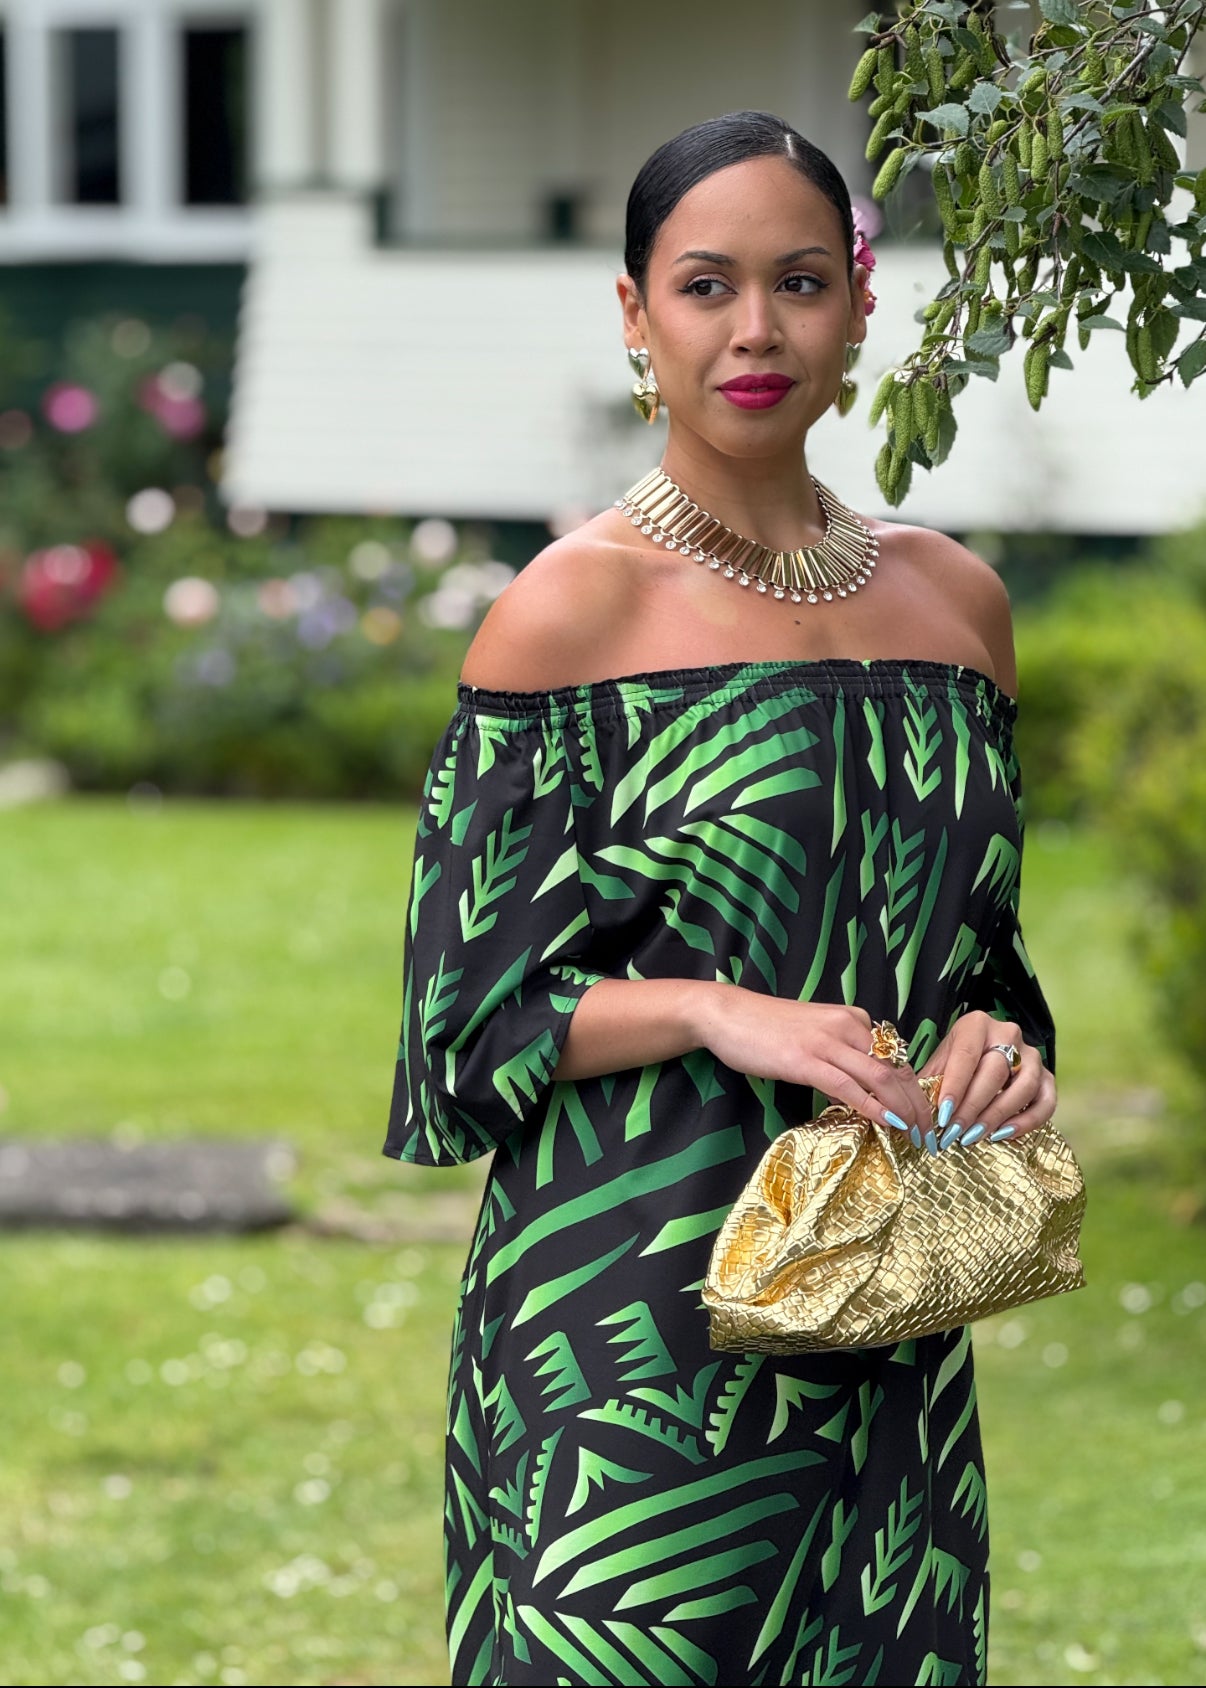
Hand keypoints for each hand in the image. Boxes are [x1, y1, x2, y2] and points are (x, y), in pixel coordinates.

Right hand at [692, 989, 933, 1132]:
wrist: (727, 1014)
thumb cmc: (767, 1028)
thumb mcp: (815, 1036)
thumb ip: (841, 1057)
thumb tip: (861, 1091)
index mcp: (853, 1020)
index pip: (895, 1058)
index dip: (914, 1089)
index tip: (922, 1115)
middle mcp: (848, 1026)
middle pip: (896, 1069)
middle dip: (918, 1104)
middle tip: (929, 1132)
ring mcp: (827, 1042)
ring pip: (880, 1078)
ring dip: (903, 1109)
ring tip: (915, 1134)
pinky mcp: (806, 1060)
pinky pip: (848, 1087)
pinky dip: (872, 1107)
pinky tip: (886, 1123)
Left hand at [919, 1010, 1056, 1149]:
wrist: (982, 1058)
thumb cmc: (954, 1063)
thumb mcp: (939, 1066)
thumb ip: (930, 1085)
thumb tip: (917, 1115)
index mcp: (976, 1025)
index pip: (967, 1054)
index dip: (955, 1086)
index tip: (943, 1114)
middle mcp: (1008, 1033)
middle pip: (995, 1070)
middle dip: (973, 1106)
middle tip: (955, 1132)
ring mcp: (1032, 1054)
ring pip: (1024, 1085)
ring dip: (998, 1115)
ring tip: (975, 1136)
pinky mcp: (1047, 1076)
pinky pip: (1046, 1101)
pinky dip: (1028, 1121)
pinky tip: (1003, 1135)